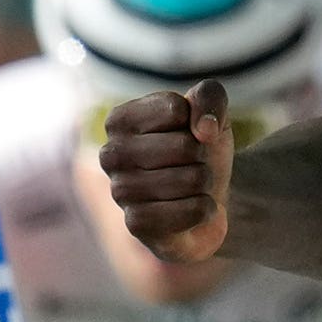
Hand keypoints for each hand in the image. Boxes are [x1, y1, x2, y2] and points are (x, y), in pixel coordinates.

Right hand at [93, 88, 234, 268]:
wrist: (207, 201)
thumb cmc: (201, 151)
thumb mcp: (211, 113)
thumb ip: (210, 97)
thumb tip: (205, 129)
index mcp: (119, 120)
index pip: (176, 109)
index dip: (197, 122)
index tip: (188, 134)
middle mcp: (110, 154)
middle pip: (186, 146)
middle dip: (203, 156)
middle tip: (193, 165)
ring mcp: (120, 192)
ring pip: (192, 179)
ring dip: (205, 183)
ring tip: (192, 187)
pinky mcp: (136, 224)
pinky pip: (192, 210)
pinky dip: (205, 209)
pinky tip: (193, 209)